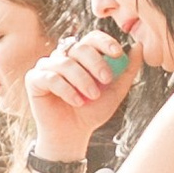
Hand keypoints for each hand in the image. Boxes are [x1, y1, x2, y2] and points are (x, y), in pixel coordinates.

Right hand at [24, 29, 136, 158]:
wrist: (73, 134)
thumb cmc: (92, 112)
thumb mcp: (116, 91)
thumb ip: (127, 69)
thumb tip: (139, 46)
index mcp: (82, 56)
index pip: (92, 38)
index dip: (105, 42)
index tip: (117, 53)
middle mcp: (63, 57)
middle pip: (79, 48)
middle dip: (95, 63)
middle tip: (106, 80)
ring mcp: (46, 66)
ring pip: (65, 63)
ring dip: (81, 80)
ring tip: (91, 97)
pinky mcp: (34, 79)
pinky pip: (50, 77)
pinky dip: (66, 89)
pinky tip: (76, 101)